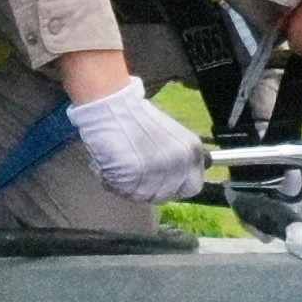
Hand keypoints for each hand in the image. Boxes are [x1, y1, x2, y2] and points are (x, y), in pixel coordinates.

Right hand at [65, 89, 207, 205]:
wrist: (112, 105)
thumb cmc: (137, 118)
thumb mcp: (171, 137)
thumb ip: (178, 160)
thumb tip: (175, 180)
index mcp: (191, 153)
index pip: (192, 188)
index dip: (174, 188)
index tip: (161, 183)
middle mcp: (177, 164)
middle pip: (164, 195)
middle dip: (147, 189)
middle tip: (133, 173)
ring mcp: (155, 171)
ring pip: (142, 196)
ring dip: (128, 186)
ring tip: (119, 166)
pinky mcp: (132, 175)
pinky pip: (122, 191)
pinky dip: (112, 182)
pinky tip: (109, 165)